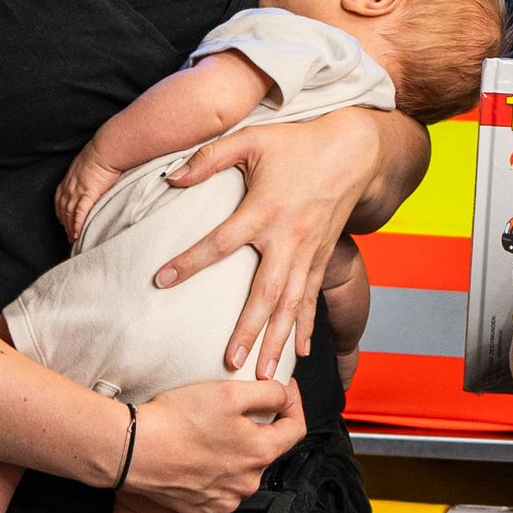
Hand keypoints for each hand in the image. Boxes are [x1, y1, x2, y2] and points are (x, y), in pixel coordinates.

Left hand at [54, 152, 126, 244]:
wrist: (106, 150)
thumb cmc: (101, 153)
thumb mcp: (87, 163)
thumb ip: (86, 174)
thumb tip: (92, 179)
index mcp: (69, 180)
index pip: (60, 201)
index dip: (61, 213)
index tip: (63, 222)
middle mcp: (69, 187)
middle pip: (64, 211)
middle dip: (65, 225)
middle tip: (69, 236)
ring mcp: (77, 191)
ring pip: (70, 214)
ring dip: (70, 229)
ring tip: (74, 240)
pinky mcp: (88, 194)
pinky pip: (80, 213)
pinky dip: (78, 225)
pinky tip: (78, 234)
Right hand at [118, 376, 304, 512]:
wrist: (133, 451)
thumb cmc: (178, 419)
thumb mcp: (229, 393)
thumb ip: (268, 394)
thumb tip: (285, 397)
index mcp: (260, 453)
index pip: (296, 429)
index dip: (293, 404)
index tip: (282, 389)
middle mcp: (247, 483)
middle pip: (266, 450)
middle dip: (258, 429)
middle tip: (233, 409)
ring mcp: (225, 501)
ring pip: (241, 472)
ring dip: (234, 453)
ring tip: (208, 432)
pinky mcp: (202, 511)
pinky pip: (219, 491)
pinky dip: (214, 475)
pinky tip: (196, 457)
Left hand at [155, 103, 416, 375]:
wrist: (353, 150)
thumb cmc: (297, 143)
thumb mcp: (250, 139)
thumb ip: (208, 157)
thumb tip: (170, 178)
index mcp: (264, 209)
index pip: (220, 242)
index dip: (189, 262)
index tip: (160, 281)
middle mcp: (287, 238)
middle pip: (264, 293)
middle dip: (248, 331)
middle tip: (231, 364)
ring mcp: (308, 252)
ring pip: (290, 305)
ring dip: (277, 340)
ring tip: (264, 374)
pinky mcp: (321, 257)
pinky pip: (312, 298)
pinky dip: (307, 327)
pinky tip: (301, 353)